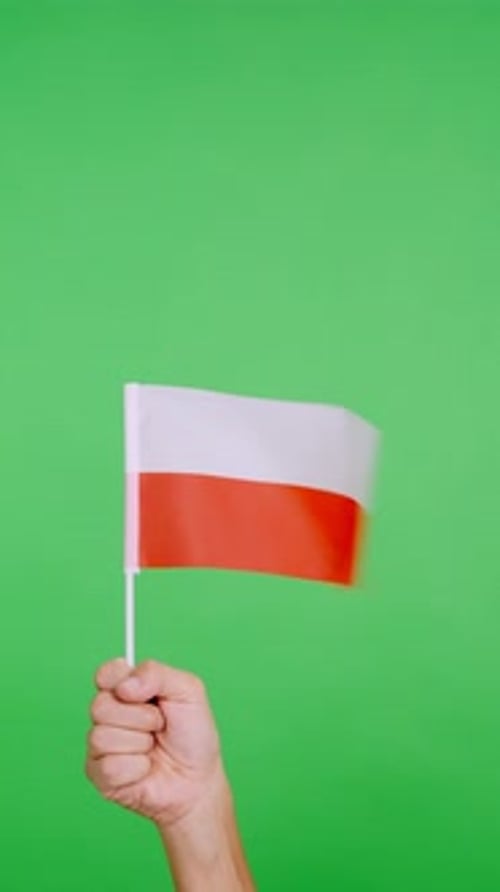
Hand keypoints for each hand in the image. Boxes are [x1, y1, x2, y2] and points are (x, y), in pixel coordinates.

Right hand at [85, 659, 222, 827]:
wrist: (198, 780)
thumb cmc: (193, 735)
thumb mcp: (188, 691)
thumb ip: (157, 674)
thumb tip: (124, 686)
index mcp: (127, 689)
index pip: (105, 674)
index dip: (118, 680)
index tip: (141, 692)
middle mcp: (110, 714)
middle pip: (100, 705)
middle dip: (140, 717)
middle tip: (159, 725)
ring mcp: (101, 745)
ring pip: (102, 736)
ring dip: (139, 743)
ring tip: (153, 747)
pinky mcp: (99, 775)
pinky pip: (109, 766)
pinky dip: (136, 768)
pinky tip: (146, 769)